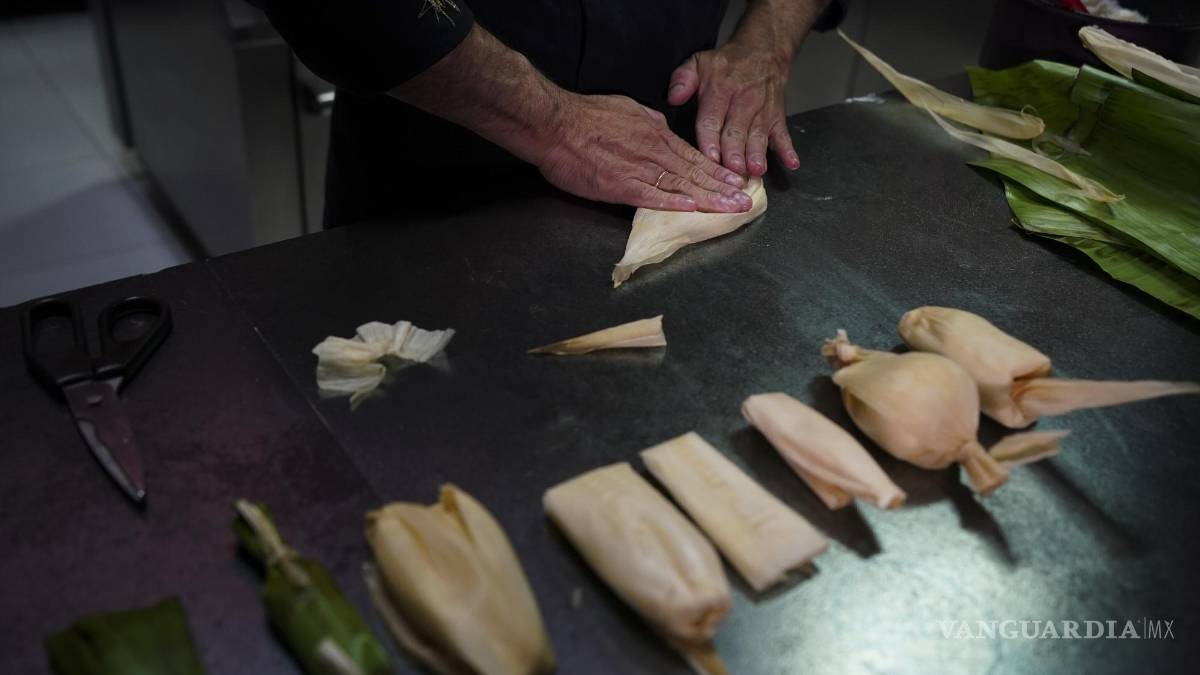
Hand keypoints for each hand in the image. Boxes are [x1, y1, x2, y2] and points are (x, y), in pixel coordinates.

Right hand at [536, 92, 753, 212]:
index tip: (737, 181)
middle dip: (724, 189)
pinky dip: (674, 203)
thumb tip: (662, 131)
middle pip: (696, 173)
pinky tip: (694, 210)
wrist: (556, 124)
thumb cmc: (587, 116)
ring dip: (710, 199)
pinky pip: (652, 196)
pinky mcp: (620, 186)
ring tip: (732, 209)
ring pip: (682, 186)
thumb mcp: (628, 110)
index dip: (718, 171)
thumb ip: (649, 124)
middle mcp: (654, 152)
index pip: (694, 156)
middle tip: (746, 201)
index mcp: (656, 135)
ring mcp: (638, 170)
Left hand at [668, 42, 798, 175]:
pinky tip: (791, 163)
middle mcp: (742, 102)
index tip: (709, 156)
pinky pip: (783, 134)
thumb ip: (682, 80)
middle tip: (732, 170)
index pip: (712, 118)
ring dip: (758, 153)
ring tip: (756, 170)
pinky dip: (788, 149)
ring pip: (758, 135)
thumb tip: (673, 97)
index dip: (710, 139)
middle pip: (736, 131)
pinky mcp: (777, 117)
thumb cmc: (726, 65)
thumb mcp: (698, 62)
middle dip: (735, 152)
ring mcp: (762, 111)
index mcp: (719, 91)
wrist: (763, 51)